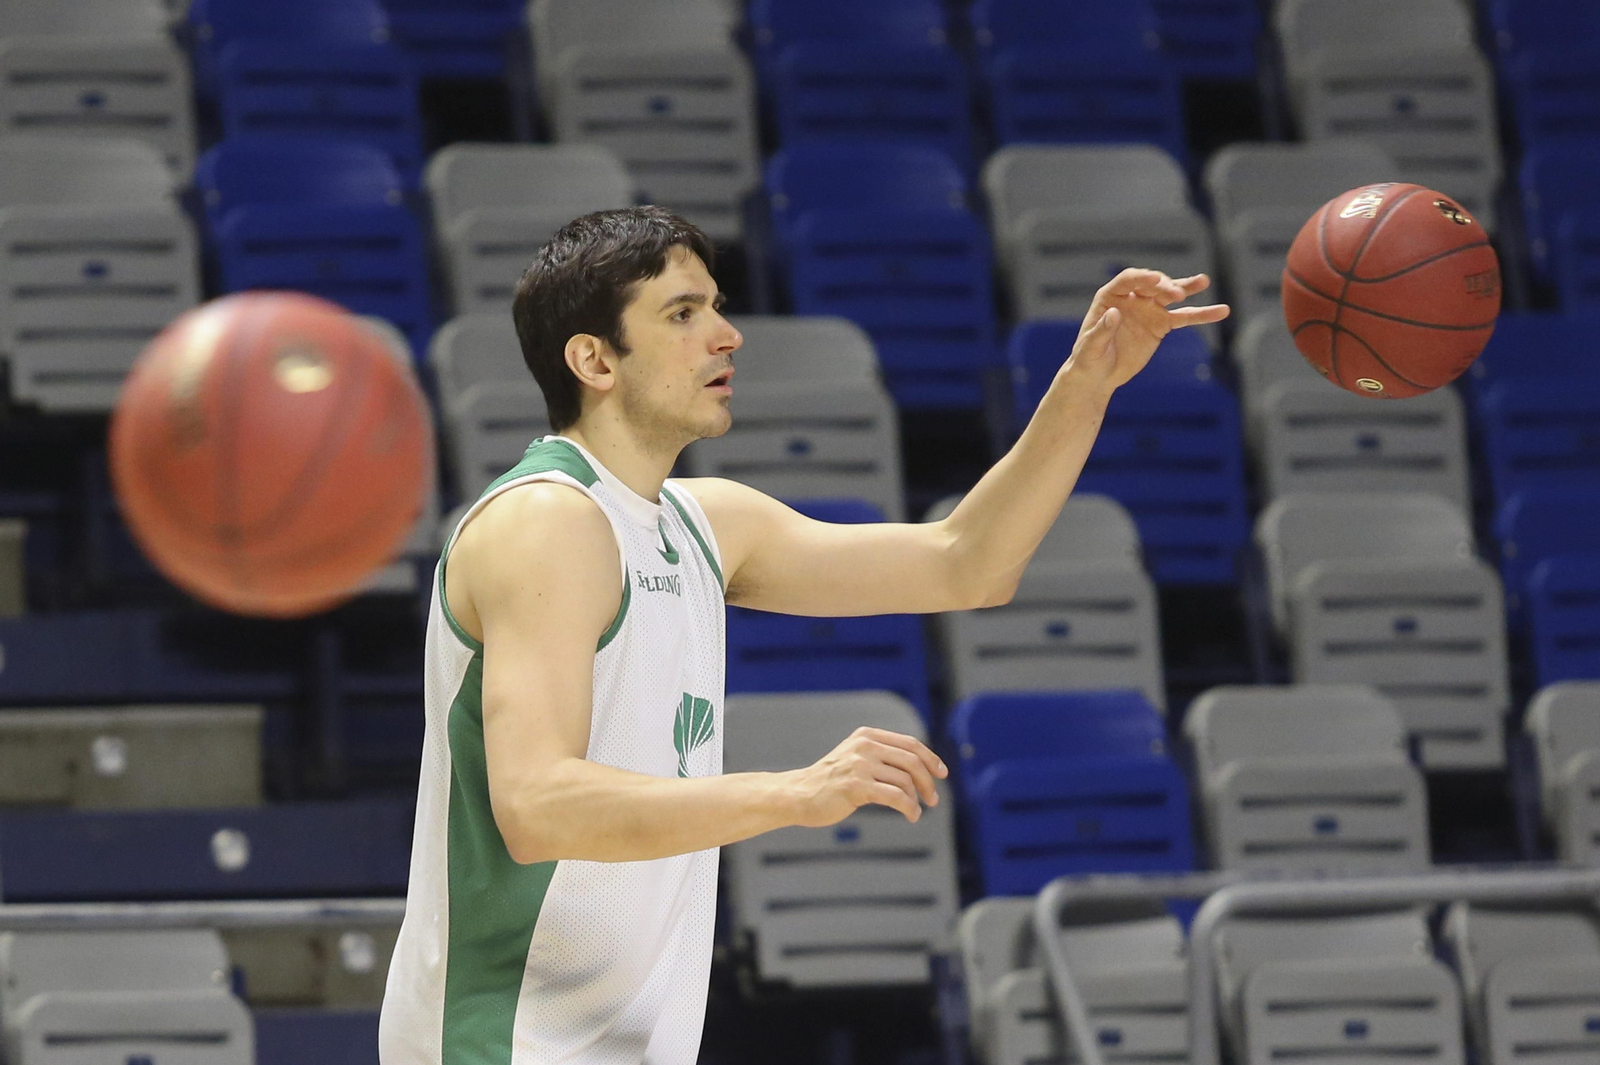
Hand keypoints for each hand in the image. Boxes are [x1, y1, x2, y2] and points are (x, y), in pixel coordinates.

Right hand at [788, 726, 948, 825]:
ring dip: (917, 799)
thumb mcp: (855, 757)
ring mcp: (859, 765)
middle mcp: (864, 746)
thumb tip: (920, 768)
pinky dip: (909, 808)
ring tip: (916, 812)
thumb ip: (881, 756)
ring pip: (905, 780)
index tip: (941, 774)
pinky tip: (910, 815)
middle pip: (912, 760)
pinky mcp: (856, 786)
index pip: (910, 743)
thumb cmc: (831, 781)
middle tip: (933, 799)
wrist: (799, 794)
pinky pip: (895, 797)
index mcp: (866, 735)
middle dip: (928, 781)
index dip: (931, 758)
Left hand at [1063, 269, 1230, 391]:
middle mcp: (1132, 298)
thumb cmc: (1088, 359)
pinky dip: (1201, 315)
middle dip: (1165, 287)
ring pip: (1170, 296)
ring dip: (1187, 288)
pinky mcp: (1161, 325)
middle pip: (1152, 285)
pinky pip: (1183, 317)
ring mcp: (1148, 310)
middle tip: (1177, 294)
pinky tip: (1221, 311)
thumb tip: (1114, 314)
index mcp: (1110, 297)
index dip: (1141, 279)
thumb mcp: (1090, 347)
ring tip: (1204, 281)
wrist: (1099, 376)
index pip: (1128, 280)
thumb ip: (1101, 330)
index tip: (1155, 281)